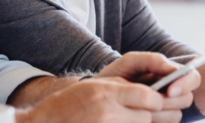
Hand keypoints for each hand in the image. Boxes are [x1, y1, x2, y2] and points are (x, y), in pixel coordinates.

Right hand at [16, 77, 162, 122]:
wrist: (47, 122)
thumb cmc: (72, 102)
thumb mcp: (96, 85)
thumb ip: (125, 88)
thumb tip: (154, 94)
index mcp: (107, 93)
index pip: (148, 96)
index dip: (157, 99)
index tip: (156, 101)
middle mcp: (108, 113)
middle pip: (148, 117)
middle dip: (150, 116)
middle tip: (146, 113)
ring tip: (128, 119)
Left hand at [97, 52, 200, 121]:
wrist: (96, 97)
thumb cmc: (115, 75)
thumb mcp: (131, 62)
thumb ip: (153, 60)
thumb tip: (173, 70)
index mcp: (169, 75)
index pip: (192, 78)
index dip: (185, 84)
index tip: (170, 90)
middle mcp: (172, 93)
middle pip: (187, 99)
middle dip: (172, 101)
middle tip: (155, 102)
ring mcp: (165, 110)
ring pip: (177, 115)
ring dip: (162, 114)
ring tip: (142, 110)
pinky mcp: (157, 122)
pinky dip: (156, 122)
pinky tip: (140, 118)